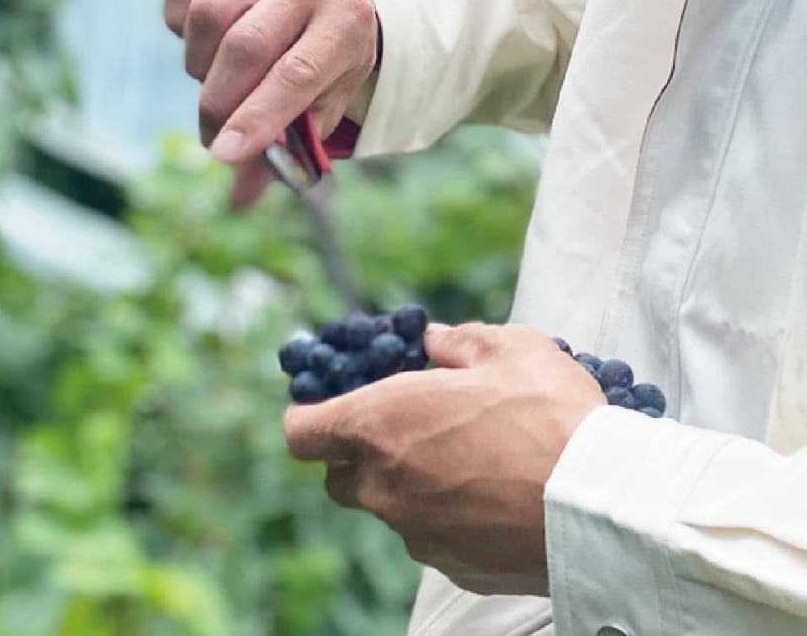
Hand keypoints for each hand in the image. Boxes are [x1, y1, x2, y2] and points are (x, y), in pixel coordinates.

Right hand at [163, 0, 378, 200]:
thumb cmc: (324, 63)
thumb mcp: (321, 107)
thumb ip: (285, 150)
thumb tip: (241, 200)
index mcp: (348, 22)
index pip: (296, 74)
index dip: (257, 118)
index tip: (224, 154)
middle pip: (244, 48)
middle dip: (219, 105)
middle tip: (217, 139)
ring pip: (207, 18)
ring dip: (201, 67)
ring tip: (222, 81)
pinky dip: (182, 26)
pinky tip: (209, 41)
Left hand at [282, 323, 604, 595]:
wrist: (602, 505)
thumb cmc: (551, 416)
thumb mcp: (510, 349)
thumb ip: (458, 341)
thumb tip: (435, 341)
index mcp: (380, 423)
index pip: (302, 432)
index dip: (309, 418)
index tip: (328, 408)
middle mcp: (383, 484)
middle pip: (339, 475)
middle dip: (360, 454)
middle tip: (407, 431)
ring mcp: (413, 531)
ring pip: (388, 508)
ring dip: (408, 486)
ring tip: (467, 463)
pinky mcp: (449, 564)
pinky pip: (430, 537)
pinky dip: (446, 518)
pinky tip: (492, 499)